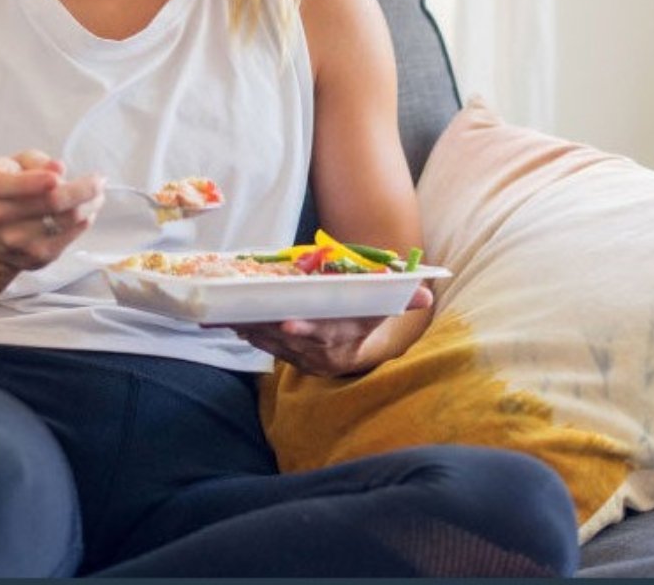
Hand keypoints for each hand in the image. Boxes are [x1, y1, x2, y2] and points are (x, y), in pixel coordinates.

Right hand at [0, 150, 104, 272]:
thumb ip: (36, 162)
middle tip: (98, 180)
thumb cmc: (11, 192)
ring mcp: (19, 240)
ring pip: (68, 219)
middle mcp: (1, 216)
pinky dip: (86, 220)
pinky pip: (73, 235)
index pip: (16, 184)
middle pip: (52, 202)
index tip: (60, 174)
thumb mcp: (16, 165)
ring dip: (91, 204)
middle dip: (84, 188)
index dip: (38, 181)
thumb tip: (58, 168)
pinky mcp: (39, 256)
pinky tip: (86, 211)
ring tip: (96, 195)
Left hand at [229, 285, 432, 377]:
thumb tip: (426, 293)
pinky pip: (264, 347)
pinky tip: (228, 320)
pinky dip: (247, 333)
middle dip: (265, 328)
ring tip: (227, 313)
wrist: (359, 349)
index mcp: (344, 340)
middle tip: (243, 312)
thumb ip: (402, 298)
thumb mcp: (384, 306)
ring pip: (271, 345)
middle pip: (289, 341)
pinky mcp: (288, 360)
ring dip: (249, 329)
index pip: (323, 336)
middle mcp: (321, 355)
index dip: (305, 331)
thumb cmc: (367, 317)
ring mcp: (303, 360)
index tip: (287, 323)